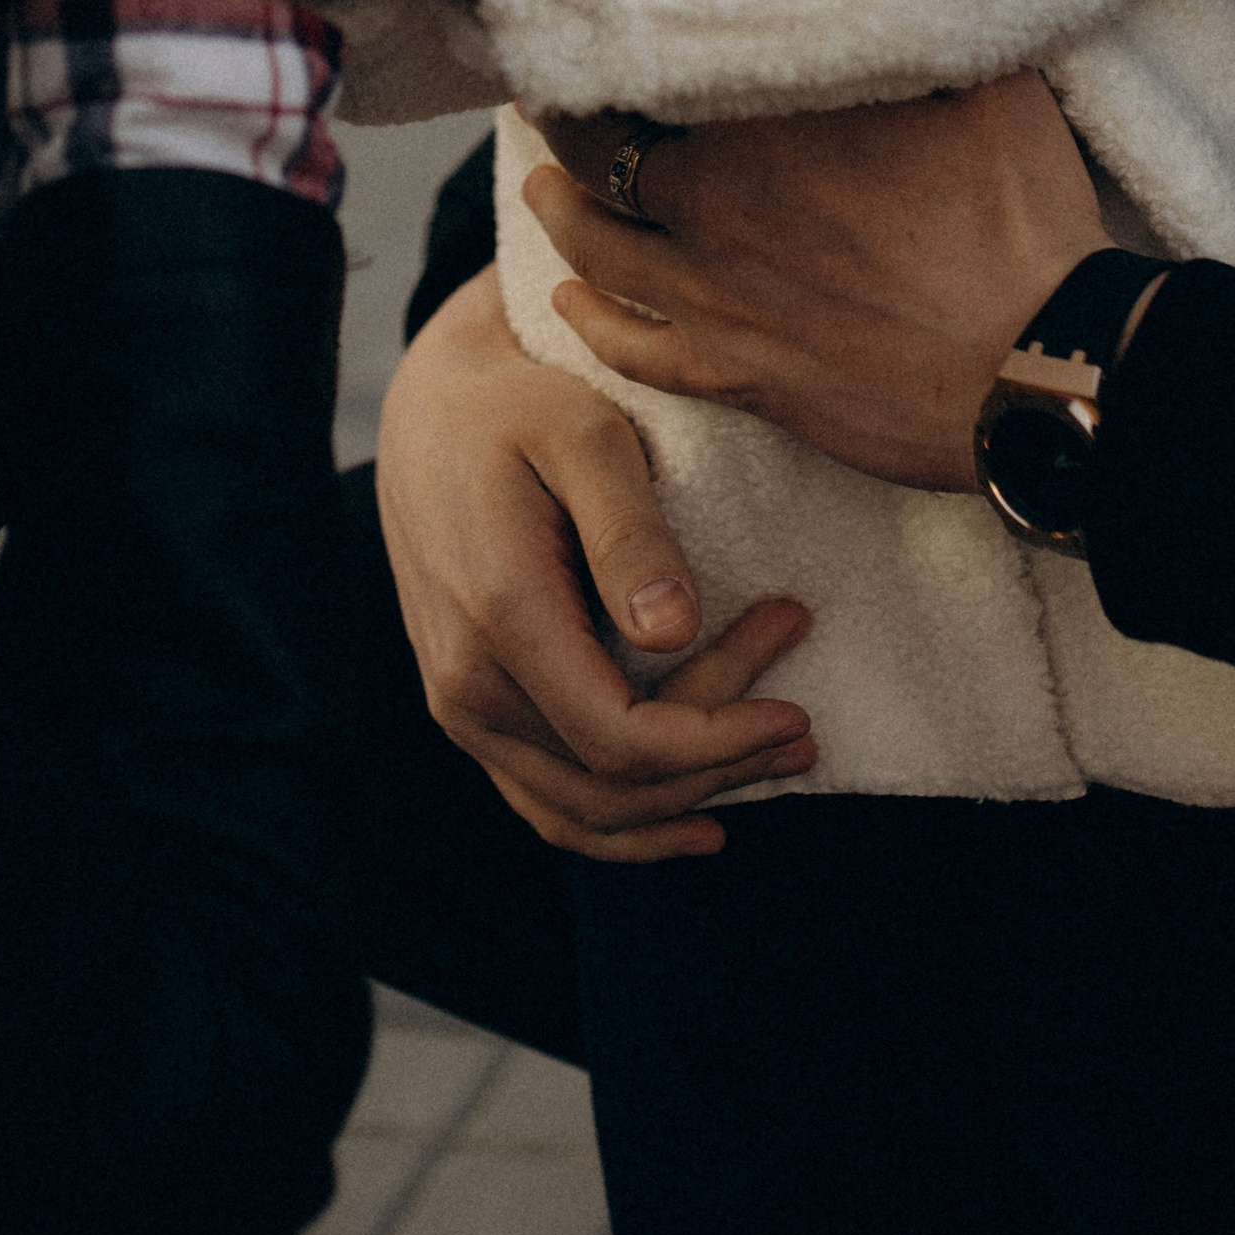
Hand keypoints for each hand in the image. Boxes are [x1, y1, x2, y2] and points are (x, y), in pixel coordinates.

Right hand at [375, 266, 817, 859]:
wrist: (428, 412)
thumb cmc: (519, 407)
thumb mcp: (586, 437)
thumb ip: (629, 534)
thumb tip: (674, 632)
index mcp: (500, 614)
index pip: (622, 739)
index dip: (719, 743)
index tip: (798, 711)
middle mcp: (465, 682)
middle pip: (613, 780)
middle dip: (722, 762)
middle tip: (806, 719)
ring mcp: (458, 706)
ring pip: (580, 808)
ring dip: (685, 801)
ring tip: (775, 763)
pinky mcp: (466, 709)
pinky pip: (544, 801)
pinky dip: (623, 826)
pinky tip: (696, 821)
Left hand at [528, 79, 1108, 493]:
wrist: (1040, 370)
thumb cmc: (1022, 222)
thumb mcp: (987, 84)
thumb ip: (918, 29)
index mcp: (763, 125)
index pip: (643, 71)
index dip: (604, 47)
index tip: (586, 22)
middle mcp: (715, 206)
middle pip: (596, 155)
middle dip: (562, 122)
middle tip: (543, 97)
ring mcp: (718, 299)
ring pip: (596, 248)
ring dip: (558, 212)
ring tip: (540, 186)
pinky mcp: (738, 377)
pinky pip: (634, 352)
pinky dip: (591, 323)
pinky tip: (569, 303)